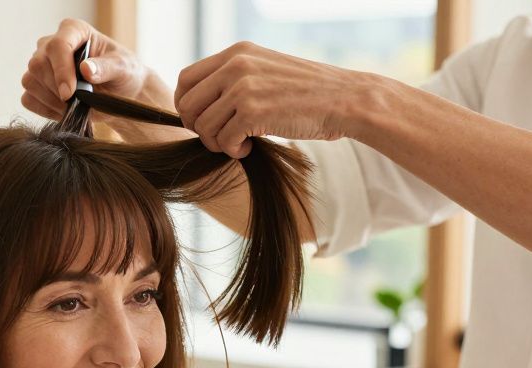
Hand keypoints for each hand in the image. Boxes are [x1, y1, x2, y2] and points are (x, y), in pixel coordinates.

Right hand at [21, 18, 158, 121]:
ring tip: (74, 106)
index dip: (61, 70)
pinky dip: (45, 109)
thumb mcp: (123, 68)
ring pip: (30, 81)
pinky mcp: (36, 86)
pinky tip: (64, 110)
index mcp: (74, 31)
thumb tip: (86, 69)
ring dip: (51, 100)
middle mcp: (52, 44)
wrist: (118, 94)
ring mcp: (41, 65)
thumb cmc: (122, 74)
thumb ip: (106, 67)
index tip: (70, 93)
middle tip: (76, 102)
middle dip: (55, 88)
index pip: (57, 45)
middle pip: (37, 64)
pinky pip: (28, 99)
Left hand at [174, 42, 369, 157]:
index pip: (186, 79)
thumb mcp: (265, 71)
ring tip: (239, 143)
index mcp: (237, 53)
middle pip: (188, 104)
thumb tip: (195, 104)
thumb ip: (232, 79)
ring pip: (203, 126)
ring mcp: (243, 87)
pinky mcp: (253, 111)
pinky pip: (223, 140)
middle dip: (198, 128)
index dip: (186, 105)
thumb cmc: (306, 93)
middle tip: (220, 137)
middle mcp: (236, 65)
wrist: (345, 100)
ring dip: (216, 143)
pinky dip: (233, 151)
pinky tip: (249, 148)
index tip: (201, 121)